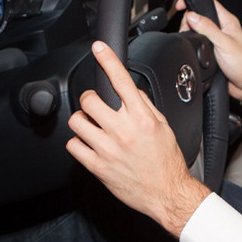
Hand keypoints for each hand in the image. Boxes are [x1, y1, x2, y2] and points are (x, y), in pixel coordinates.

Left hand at [66, 42, 210, 236]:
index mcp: (142, 118)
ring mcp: (108, 149)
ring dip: (82, 120)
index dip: (108, 59)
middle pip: (90, 99)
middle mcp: (123, 130)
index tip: (99, 48)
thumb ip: (146, 106)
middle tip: (95, 107)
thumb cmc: (167, 162)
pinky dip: (78, 143)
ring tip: (91, 126)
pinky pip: (74, 145)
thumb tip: (131, 91)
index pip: (121, 80)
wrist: (167, 193)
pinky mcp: (98, 166)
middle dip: (90, 100)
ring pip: (77, 121)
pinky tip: (89, 145)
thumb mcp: (163, 127)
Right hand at [177, 0, 241, 96]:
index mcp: (227, 21)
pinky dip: (192, 44)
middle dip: (189, 22)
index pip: (208, 3)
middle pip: (199, 17)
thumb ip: (208, 28)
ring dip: (190, 34)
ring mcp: (216, 40)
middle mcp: (222, 29)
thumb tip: (192, 16)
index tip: (180, 6)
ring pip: (197, 31)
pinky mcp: (212, 51)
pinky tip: (192, 49)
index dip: (193, 2)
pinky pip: (198, 43)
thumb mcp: (224, 44)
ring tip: (190, 41)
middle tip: (186, 30)